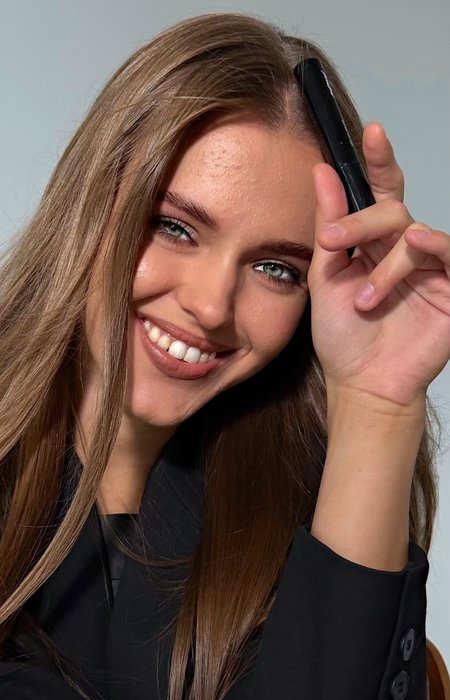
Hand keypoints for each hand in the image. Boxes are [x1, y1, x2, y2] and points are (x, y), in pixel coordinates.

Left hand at [309, 122, 449, 408]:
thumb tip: (322, 172)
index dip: (378, 161)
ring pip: (416, 235)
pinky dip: (433, 247)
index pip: (378, 193)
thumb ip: (328, 225)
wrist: (362, 384)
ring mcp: (430, 268)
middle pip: (393, 209)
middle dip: (362, 221)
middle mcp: (402, 249)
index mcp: (371, 243)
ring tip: (364, 299)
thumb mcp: (325, 277)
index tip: (372, 131)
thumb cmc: (342, 337)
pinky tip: (415, 248)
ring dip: (386, 263)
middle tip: (333, 243)